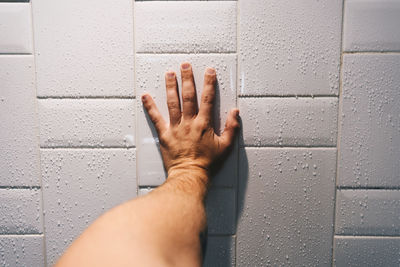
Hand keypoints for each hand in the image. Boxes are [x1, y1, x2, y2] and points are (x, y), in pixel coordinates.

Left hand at [141, 62, 239, 182]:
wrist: (190, 175)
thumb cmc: (208, 163)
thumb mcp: (225, 147)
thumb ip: (231, 128)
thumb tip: (235, 112)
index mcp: (204, 124)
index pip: (207, 99)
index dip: (209, 83)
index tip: (209, 71)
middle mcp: (189, 122)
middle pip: (188, 96)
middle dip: (187, 79)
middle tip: (185, 65)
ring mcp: (175, 127)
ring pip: (172, 103)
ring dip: (170, 87)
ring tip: (169, 73)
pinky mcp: (165, 134)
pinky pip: (156, 118)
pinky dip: (150, 106)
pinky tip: (146, 96)